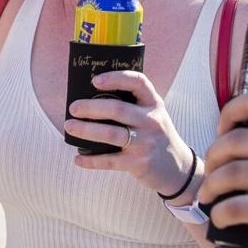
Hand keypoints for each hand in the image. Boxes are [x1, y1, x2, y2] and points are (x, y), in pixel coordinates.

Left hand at [64, 71, 195, 197]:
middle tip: (73, 108)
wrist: (178, 168)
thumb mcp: (153, 116)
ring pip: (111, 133)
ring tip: (69, 127)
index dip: (116, 78)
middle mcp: (152, 121)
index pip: (138, 82)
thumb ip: (132, 106)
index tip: (94, 81)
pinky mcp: (139, 164)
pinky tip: (78, 158)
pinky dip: (91, 160)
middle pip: (117, 109)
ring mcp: (146, 143)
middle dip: (91, 107)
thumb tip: (92, 98)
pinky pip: (110, 161)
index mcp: (154, 104)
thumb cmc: (156, 136)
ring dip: (86, 130)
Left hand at [199, 92, 247, 247]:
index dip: (230, 112)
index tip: (223, 130)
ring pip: (231, 173)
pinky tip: (221, 218)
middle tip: (213, 170)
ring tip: (211, 195)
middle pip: (235, 140)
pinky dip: (221, 212)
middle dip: (214, 156)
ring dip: (212, 186)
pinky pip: (238, 206)